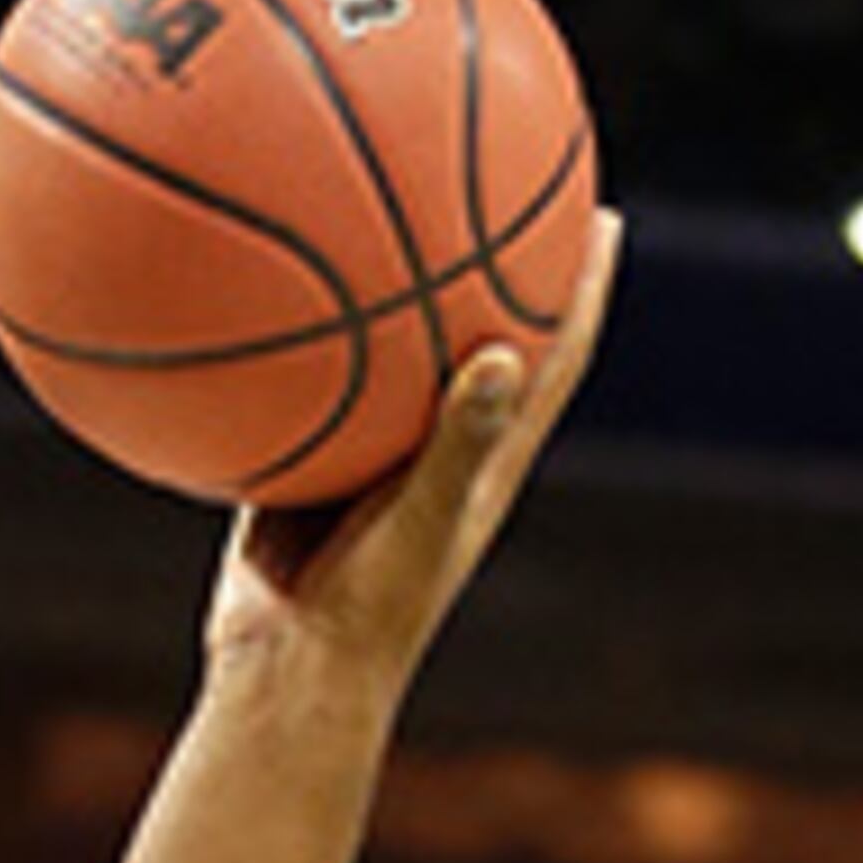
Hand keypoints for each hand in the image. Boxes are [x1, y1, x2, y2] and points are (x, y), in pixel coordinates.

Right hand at [203, 207, 620, 701]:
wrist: (288, 677)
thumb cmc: (369, 614)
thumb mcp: (421, 524)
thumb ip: (457, 443)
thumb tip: (500, 356)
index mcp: (486, 463)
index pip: (554, 359)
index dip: (583, 290)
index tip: (602, 216)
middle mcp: (436, 453)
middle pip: (484, 338)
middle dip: (498, 265)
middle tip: (509, 185)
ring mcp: (370, 464)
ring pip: (389, 359)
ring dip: (392, 296)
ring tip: (384, 214)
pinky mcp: (306, 475)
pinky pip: (303, 391)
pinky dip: (292, 348)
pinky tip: (259, 292)